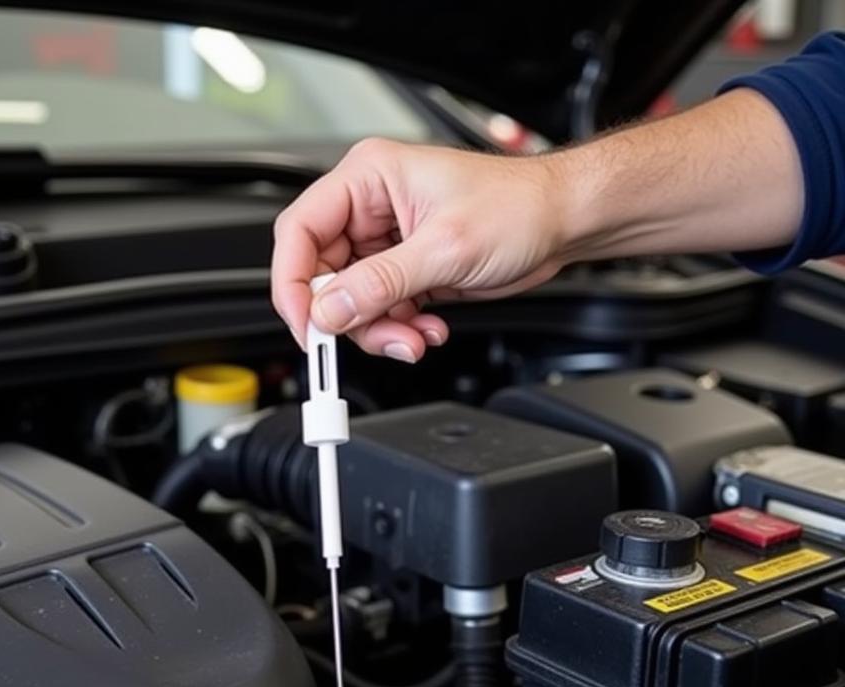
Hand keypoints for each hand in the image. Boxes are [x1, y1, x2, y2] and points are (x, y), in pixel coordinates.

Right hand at [271, 138, 567, 360]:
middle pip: (323, 276)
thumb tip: (329, 309)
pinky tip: (428, 326)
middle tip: (377, 336)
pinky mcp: (405, 270)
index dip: (294, 284)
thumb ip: (380, 283)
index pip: (300, 233)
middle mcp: (370, 209)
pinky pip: (380, 311)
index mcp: (367, 179)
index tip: (308, 326)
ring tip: (415, 335)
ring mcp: (387, 243)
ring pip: (351, 302)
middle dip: (350, 317)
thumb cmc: (518, 206)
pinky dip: (400, 329)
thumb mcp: (444, 248)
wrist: (562, 222)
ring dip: (380, 329)